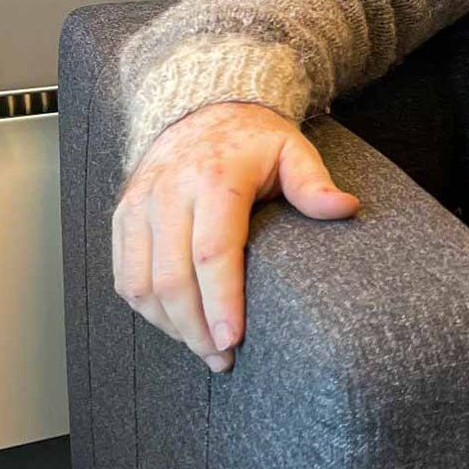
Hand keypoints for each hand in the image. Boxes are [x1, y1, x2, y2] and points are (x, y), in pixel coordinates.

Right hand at [111, 101, 358, 372]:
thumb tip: (346, 208)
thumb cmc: (253, 138)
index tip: (233, 340)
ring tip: (202, 348)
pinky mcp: (122, 217)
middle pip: (171, 278)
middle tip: (222, 359)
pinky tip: (175, 324)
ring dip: (168, 325)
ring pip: (140, 284)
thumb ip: (315, 184)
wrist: (202, 110)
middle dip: (195, 328)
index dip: (220, 301)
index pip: (212, 252)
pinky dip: (146, 308)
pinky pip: (123, 275)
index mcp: (214, 178)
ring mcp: (138, 205)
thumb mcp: (293, 150)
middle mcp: (168, 192)